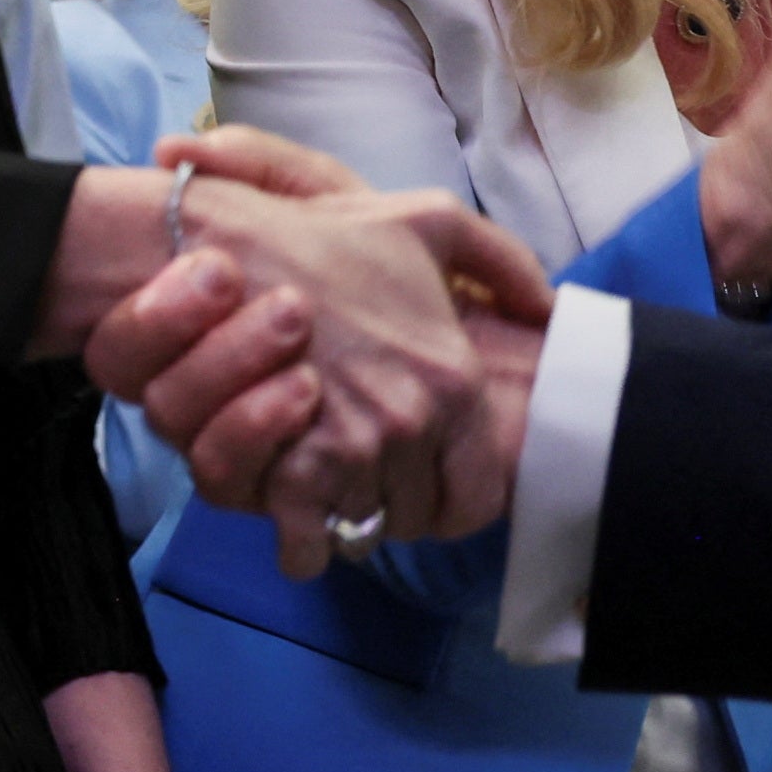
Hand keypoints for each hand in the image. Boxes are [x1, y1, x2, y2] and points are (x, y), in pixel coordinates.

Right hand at [130, 126, 545, 565]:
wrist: (227, 250)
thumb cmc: (326, 239)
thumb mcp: (432, 223)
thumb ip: (503, 261)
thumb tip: (544, 305)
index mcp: (453, 379)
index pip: (475, 498)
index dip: (449, 502)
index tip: (425, 489)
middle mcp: (410, 424)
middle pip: (415, 518)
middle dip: (392, 503)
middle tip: (366, 476)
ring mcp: (349, 454)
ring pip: (361, 530)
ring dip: (344, 515)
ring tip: (327, 482)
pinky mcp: (290, 473)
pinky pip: (307, 548)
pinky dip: (302, 544)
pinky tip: (296, 520)